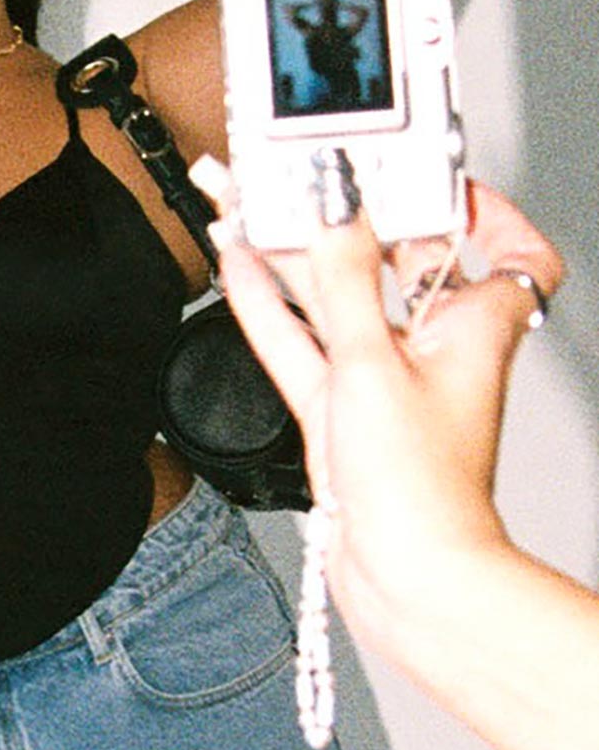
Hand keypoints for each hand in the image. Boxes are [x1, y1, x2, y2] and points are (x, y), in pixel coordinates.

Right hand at [207, 171, 563, 642]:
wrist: (406, 577)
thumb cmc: (420, 488)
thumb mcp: (373, 362)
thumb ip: (344, 277)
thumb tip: (335, 203)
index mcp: (476, 329)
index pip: (511, 251)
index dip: (482, 210)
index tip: (433, 175)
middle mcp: (436, 350)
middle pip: (406, 263)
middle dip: (360, 215)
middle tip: (317, 172)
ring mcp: (386, 380)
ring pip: (342, 297)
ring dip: (302, 252)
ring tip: (257, 201)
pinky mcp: (343, 412)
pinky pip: (303, 341)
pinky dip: (272, 303)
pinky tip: (238, 263)